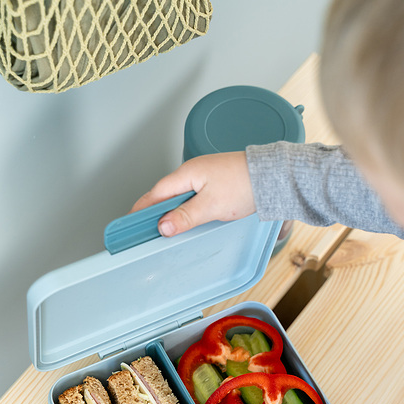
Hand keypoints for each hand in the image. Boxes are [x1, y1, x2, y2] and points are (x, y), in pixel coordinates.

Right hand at [130, 151, 255, 236]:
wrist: (272, 178)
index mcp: (187, 174)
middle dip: (154, 211)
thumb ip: (185, 216)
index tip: (131, 222)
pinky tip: (189, 221)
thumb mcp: (211, 206)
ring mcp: (206, 178)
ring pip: (180, 197)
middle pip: (166, 195)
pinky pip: (194, 199)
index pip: (156, 193)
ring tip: (165, 230)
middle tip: (144, 230)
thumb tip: (163, 226)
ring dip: (171, 212)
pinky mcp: (217, 185)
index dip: (141, 208)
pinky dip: (186, 210)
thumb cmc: (245, 185)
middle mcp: (194, 173)